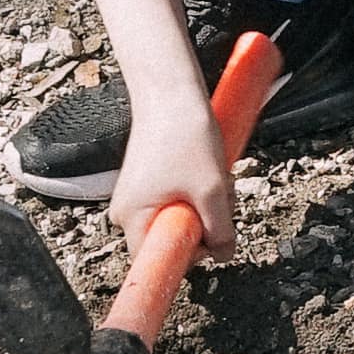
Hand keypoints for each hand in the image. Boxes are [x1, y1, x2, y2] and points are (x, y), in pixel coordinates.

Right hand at [110, 100, 235, 259]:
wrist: (172, 93)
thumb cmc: (184, 135)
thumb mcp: (211, 190)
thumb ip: (219, 230)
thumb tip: (224, 255)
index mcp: (132, 218)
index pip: (158, 260)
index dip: (189, 254)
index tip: (207, 236)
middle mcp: (129, 211)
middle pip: (174, 238)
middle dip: (205, 223)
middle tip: (217, 195)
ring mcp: (140, 196)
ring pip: (183, 218)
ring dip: (207, 204)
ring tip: (212, 176)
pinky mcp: (153, 183)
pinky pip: (181, 200)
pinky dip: (201, 190)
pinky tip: (207, 170)